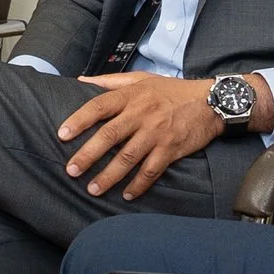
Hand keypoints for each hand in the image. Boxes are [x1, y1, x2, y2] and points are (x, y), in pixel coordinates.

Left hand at [59, 73, 257, 200]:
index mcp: (132, 95)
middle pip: (109, 135)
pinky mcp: (171, 149)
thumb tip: (81, 80)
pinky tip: (127, 195)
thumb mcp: (142, 79)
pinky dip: (138, 184)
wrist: (211, 101)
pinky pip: (151, 170)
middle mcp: (142, 114)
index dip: (79, 120)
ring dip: (109, 176)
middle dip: (88, 154)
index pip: (99, 106)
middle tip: (71, 170)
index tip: (62, 134)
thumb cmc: (172, 90)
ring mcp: (157, 133)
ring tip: (93, 189)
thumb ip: (110, 81)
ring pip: (128, 157)